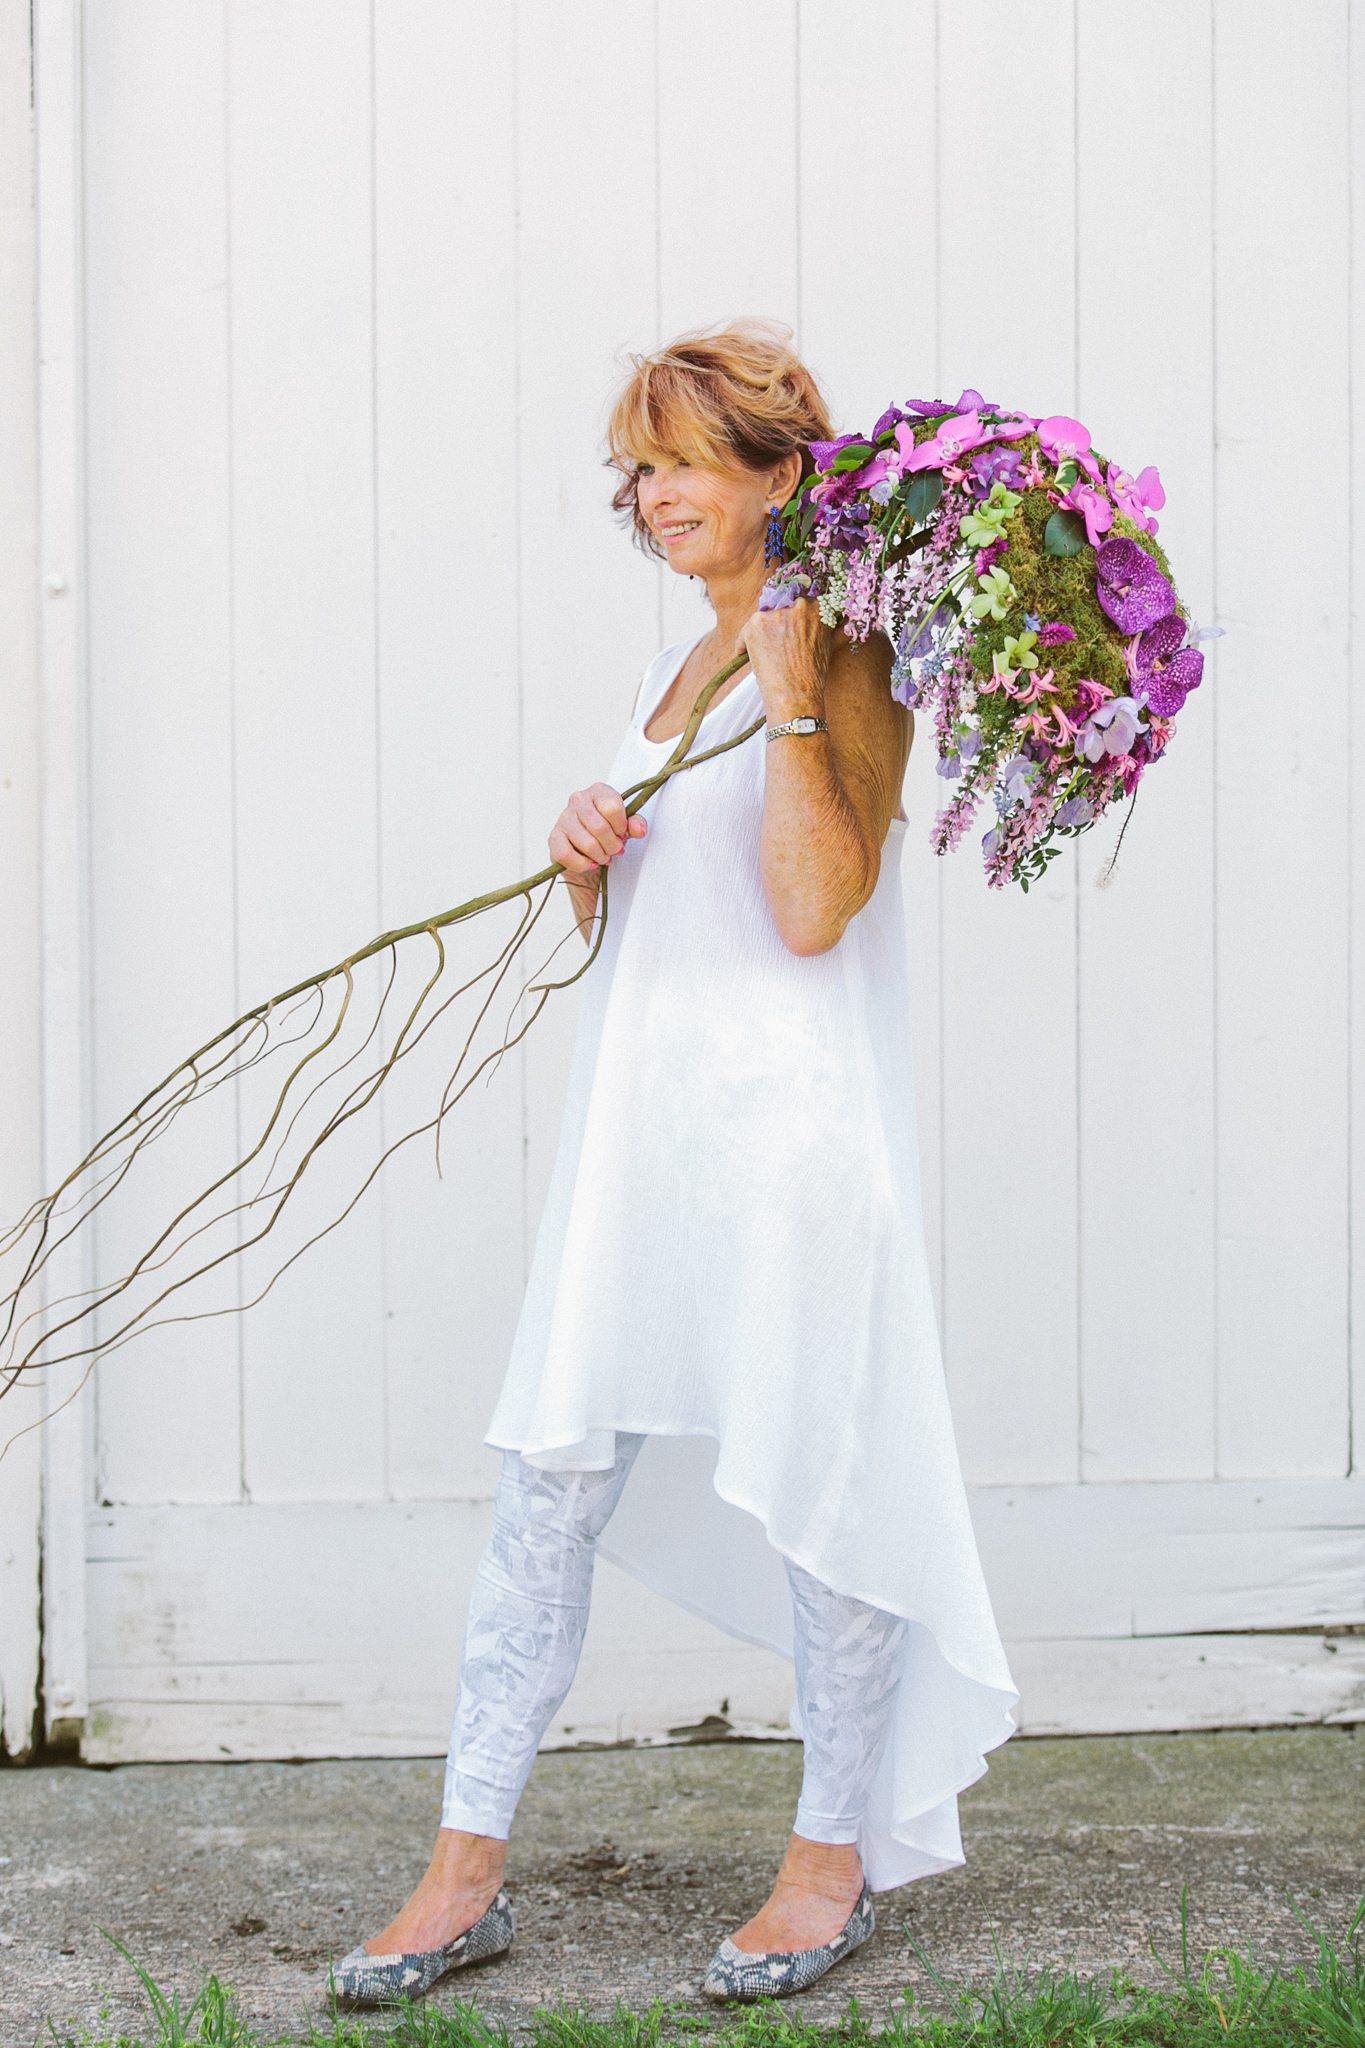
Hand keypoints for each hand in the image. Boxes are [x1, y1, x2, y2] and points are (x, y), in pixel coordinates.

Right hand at [548, 782, 646, 873]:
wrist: (587, 851)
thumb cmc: (608, 833)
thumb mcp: (625, 827)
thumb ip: (635, 825)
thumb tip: (639, 829)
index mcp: (598, 791)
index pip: (613, 807)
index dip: (621, 826)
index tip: (621, 833)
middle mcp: (578, 799)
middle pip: (600, 828)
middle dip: (612, 845)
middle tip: (615, 850)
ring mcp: (564, 818)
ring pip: (587, 843)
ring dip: (600, 856)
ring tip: (604, 857)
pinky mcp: (554, 837)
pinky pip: (567, 855)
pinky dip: (582, 864)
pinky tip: (590, 864)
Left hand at [740, 598, 835, 718]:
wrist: (796, 693)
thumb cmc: (813, 675)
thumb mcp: (830, 647)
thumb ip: (836, 630)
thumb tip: (847, 624)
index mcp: (817, 607)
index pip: (800, 603)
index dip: (792, 617)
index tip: (788, 630)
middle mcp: (797, 604)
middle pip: (780, 606)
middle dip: (776, 622)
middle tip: (775, 643)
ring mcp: (776, 612)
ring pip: (763, 618)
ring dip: (760, 633)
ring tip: (763, 653)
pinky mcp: (756, 623)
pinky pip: (745, 631)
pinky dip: (744, 643)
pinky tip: (745, 655)